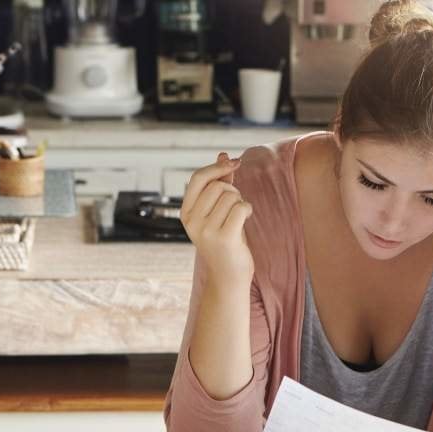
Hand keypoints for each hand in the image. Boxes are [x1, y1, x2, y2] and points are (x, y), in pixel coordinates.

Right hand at [180, 152, 254, 286]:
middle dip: (233, 191)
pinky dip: (247, 209)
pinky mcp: (223, 238)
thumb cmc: (225, 240)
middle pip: (218, 186)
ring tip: (238, 218)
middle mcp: (192, 221)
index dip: (217, 167)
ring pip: (231, 196)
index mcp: (185, 212)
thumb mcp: (218, 211)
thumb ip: (220, 183)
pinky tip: (245, 219)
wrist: (228, 276)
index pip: (198, 178)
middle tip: (235, 207)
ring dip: (241, 202)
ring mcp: (206, 230)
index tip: (234, 163)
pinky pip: (240, 208)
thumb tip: (223, 154)